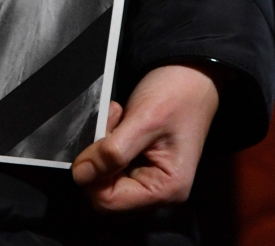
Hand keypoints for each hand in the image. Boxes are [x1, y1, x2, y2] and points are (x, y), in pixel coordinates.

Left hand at [71, 64, 219, 210]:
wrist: (193, 74)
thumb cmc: (178, 96)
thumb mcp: (143, 121)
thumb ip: (111, 152)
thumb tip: (80, 175)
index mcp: (166, 189)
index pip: (109, 200)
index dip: (92, 174)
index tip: (98, 139)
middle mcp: (158, 190)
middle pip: (105, 190)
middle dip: (99, 157)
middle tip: (111, 122)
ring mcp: (149, 177)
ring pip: (105, 174)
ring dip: (103, 145)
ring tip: (119, 116)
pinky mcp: (141, 163)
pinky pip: (111, 162)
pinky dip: (108, 140)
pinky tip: (120, 119)